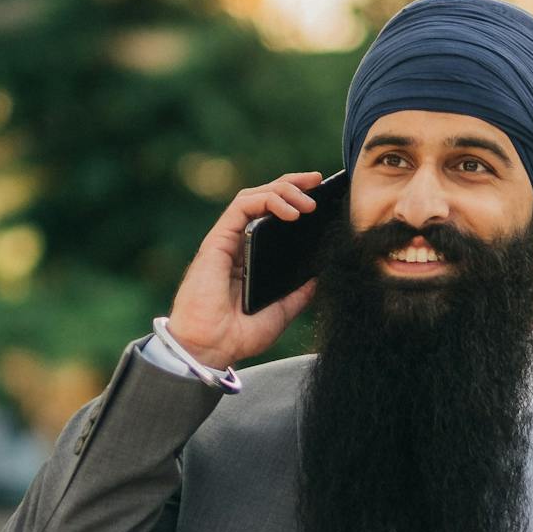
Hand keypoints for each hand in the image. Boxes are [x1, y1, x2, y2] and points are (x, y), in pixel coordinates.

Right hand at [164, 172, 323, 367]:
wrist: (210, 348)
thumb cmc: (238, 335)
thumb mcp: (281, 313)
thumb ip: (298, 293)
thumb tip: (319, 276)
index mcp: (251, 258)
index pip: (274, 218)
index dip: (296, 201)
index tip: (322, 198)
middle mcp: (238, 244)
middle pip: (266, 200)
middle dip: (293, 185)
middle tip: (318, 182)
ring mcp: (228, 240)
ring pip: (255, 196)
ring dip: (284, 190)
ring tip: (308, 202)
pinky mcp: (218, 239)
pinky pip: (243, 206)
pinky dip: (268, 200)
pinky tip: (290, 211)